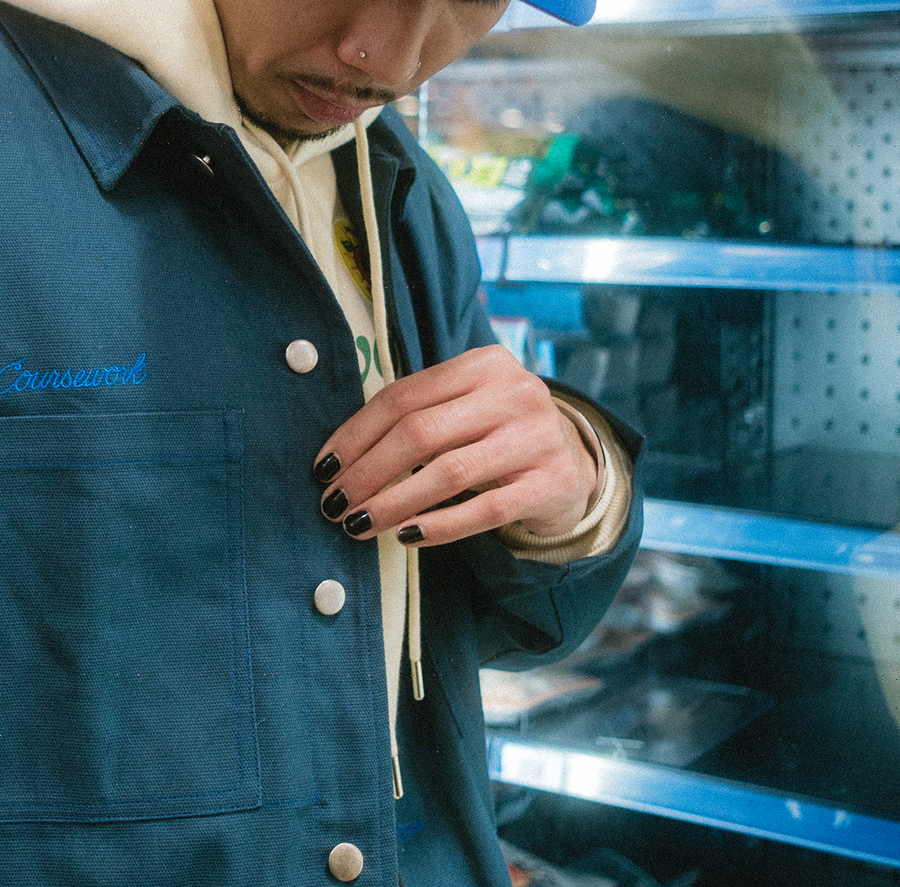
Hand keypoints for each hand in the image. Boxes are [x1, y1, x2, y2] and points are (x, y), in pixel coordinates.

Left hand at [312, 345, 596, 546]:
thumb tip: (340, 457)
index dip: (356, 434)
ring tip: (358, 523)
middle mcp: (515, 392)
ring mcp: (538, 437)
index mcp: (483, 364)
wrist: (574, 462)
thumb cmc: (496, 433)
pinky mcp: (553, 482)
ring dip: (392, 502)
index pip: (403, 396)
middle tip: (333, 503)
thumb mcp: (465, 407)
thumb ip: (416, 414)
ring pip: (448, 473)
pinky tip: (405, 536)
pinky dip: (439, 526)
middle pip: (421, 433)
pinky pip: (484, 511)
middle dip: (367, 472)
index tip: (324, 467)